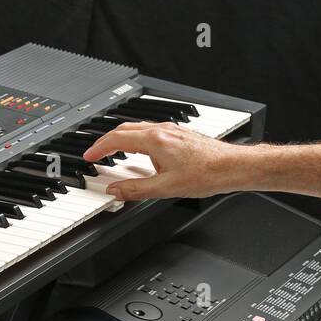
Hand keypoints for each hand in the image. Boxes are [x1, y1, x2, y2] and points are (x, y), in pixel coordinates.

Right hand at [81, 121, 250, 200]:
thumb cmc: (206, 174)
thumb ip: (136, 190)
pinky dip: (137, 140)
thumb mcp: (165, 188)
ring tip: (114, 153)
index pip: (117, 139)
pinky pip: (151, 132)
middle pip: (125, 129)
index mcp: (155, 140)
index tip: (89, 156)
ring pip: (138, 129)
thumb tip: (115, 191)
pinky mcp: (180, 135)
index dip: (98, 148)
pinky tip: (142, 154)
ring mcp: (172, 130)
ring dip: (122, 139)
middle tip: (96, 153)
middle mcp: (162, 130)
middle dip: (106, 141)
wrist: (231, 166)